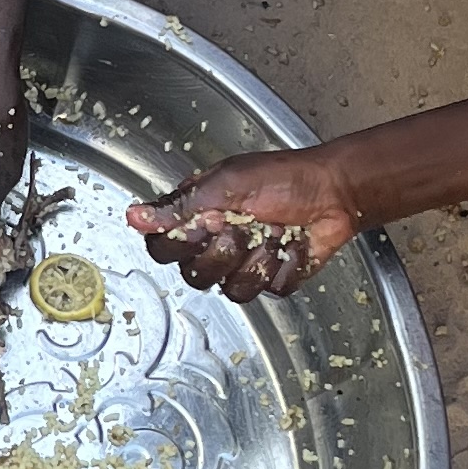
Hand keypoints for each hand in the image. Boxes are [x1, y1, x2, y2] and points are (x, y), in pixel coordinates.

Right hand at [129, 149, 358, 301]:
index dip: (182, 244)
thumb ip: (180, 206)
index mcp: (197, 219)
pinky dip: (286, 265)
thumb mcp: (225, 183)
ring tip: (274, 233)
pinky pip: (268, 291)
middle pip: (194, 276)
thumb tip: (134, 216)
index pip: (162, 250)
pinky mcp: (272, 281)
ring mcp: (243, 266)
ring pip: (232, 289)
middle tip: (244, 224)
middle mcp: (214, 247)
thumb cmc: (283, 177)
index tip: (206, 223)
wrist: (333, 191)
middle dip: (225, 250)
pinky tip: (292, 244)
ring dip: (258, 259)